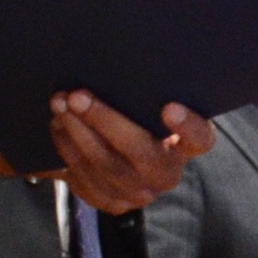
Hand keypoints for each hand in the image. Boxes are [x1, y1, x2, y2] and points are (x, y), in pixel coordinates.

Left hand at [44, 90, 215, 215]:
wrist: (117, 155)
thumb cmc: (136, 115)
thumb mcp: (145, 105)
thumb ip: (143, 92)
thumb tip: (118, 56)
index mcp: (185, 146)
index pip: (200, 139)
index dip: (189, 126)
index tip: (170, 107)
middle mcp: (167, 174)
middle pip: (140, 151)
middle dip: (104, 120)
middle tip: (77, 96)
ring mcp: (139, 193)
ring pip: (106, 167)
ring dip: (77, 132)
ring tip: (60, 105)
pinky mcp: (112, 202)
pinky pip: (86, 179)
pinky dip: (67, 149)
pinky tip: (57, 125)